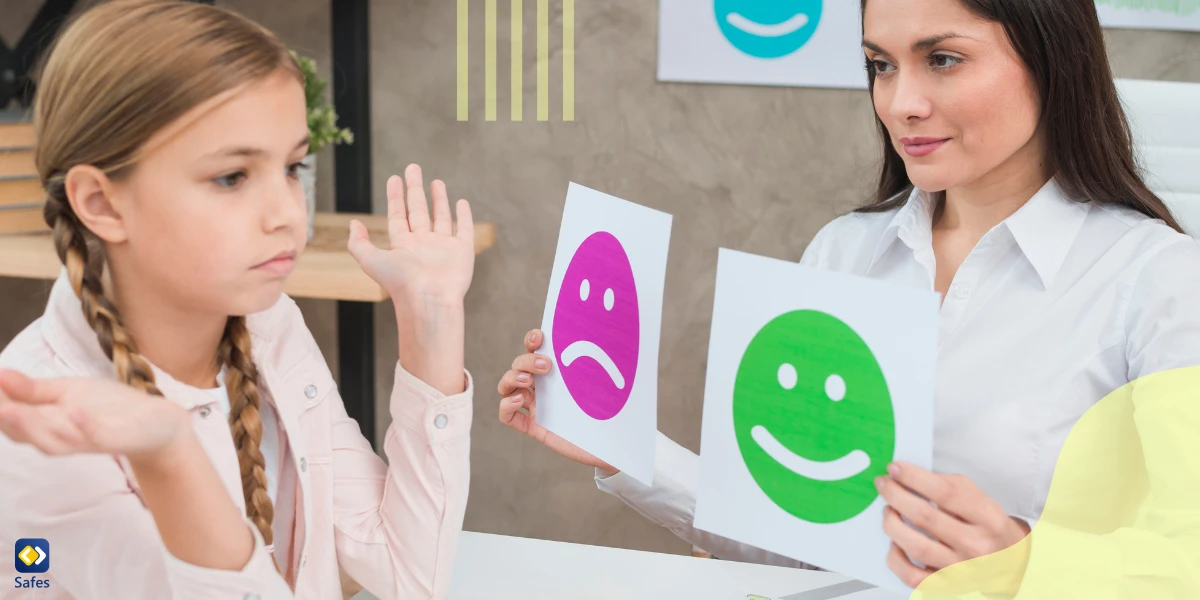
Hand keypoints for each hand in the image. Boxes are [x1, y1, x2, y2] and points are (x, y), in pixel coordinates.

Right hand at [0, 369, 189, 463]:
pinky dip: (84, 427)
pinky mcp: (116, 438)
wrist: (156, 423)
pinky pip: (96, 436)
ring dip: (31, 426)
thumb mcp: (66, 392)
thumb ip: (31, 390)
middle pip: (24, 432)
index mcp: (45, 424)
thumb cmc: (106, 408)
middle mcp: (61, 436)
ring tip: (11, 409)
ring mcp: (88, 439)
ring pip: (53, 440)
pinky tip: (73, 412)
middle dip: (4, 418)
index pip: (10, 418)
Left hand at [347, 164, 474, 306]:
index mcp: (402, 246)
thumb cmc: (400, 283)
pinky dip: (464, 216)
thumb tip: (353, 223)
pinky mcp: (462, 251)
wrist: (429, 299)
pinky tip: (461, 203)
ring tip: (436, 181)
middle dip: (415, 189)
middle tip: (413, 168)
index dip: (395, 197)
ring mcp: (443, 247)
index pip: (398, 215)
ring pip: (440, 217)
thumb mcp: (371, 261)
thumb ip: (359, 243)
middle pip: (418, 210)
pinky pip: (464, 229)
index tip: (395, 178)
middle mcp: (422, 245)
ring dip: (438, 199)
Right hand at [498, 329, 616, 473]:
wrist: (612, 445)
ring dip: (511, 378)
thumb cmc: (610, 412)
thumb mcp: (608, 385)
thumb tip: (613, 341)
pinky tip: (518, 402)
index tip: (540, 337)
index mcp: (558, 372)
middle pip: (519, 365)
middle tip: (547, 366)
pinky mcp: (534, 427)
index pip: (536, 349)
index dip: (532, 340)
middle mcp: (544, 386)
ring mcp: (537, 406)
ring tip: (527, 382)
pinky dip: (506, 406)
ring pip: (507, 387)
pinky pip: (507, 416)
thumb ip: (606, 367)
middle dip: (526, 361)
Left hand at [878, 462, 1030, 593]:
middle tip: (883, 484)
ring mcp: (961, 568)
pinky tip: (894, 544)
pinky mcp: (946, 584)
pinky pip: (912, 576)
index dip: (914, 477)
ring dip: (892, 524)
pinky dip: (896, 559)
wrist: (1009, 562)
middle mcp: (976, 545)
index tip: (894, 468)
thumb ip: (948, 485)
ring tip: (888, 511)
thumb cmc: (986, 526)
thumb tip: (908, 476)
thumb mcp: (978, 498)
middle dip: (896, 496)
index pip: (946, 492)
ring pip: (916, 547)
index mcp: (987, 517)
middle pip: (926, 517)